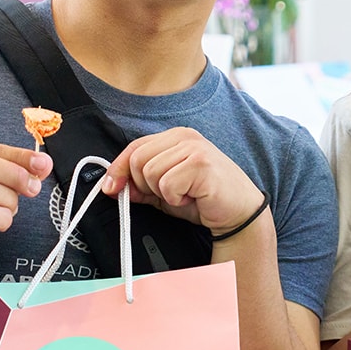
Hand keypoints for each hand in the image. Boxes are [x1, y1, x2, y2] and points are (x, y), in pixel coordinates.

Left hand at [100, 127, 263, 235]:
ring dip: (163, 193)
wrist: (239, 213)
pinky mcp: (200, 164)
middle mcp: (184, 136)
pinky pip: (167, 184)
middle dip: (144, 185)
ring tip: (184, 195)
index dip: (118, 169)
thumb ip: (140, 186)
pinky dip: (175, 199)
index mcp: (175, 136)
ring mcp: (194, 147)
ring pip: (149, 172)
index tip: (112, 188)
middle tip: (168, 194)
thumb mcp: (164, 191)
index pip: (134, 146)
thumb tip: (113, 186)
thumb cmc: (203, 199)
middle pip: (137, 159)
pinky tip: (192, 198)